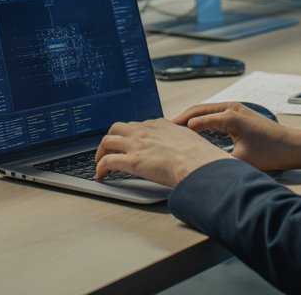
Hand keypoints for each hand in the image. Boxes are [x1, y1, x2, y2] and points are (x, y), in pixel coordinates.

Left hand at [94, 118, 229, 187]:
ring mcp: (136, 145)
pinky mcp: (132, 161)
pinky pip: (107, 161)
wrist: (198, 163)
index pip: (138, 126)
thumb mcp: (191, 139)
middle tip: (109, 150)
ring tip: (100, 162)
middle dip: (111, 138)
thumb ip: (182, 141)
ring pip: (108, 141)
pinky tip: (100, 176)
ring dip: (101, 151)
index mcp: (160, 125)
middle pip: (118, 128)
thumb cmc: (199, 155)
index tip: (130, 143)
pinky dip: (100, 168)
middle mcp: (145, 131)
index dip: (131, 135)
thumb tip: (188, 149)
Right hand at [176, 102, 300, 172]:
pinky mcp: (241, 112)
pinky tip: (197, 128)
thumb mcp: (242, 162)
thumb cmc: (272, 153)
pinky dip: (203, 118)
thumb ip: (219, 162)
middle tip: (166, 129)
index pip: (197, 120)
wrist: (295, 146)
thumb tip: (201, 168)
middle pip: (199, 109)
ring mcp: (237, 108)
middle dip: (182, 118)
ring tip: (177, 128)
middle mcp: (232, 108)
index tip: (166, 135)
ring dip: (192, 117)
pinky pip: (215, 112)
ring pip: (207, 109)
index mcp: (230, 117)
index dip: (180, 128)